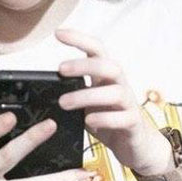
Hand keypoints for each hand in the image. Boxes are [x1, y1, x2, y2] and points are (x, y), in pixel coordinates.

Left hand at [55, 29, 173, 176]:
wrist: (137, 146)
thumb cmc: (108, 119)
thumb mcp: (88, 102)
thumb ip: (73, 92)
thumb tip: (44, 87)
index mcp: (106, 77)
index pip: (96, 50)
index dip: (79, 39)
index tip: (57, 33)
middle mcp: (119, 85)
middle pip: (109, 65)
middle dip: (84, 64)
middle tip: (60, 69)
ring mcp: (129, 104)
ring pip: (115, 92)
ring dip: (87, 95)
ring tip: (64, 103)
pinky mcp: (134, 124)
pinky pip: (123, 118)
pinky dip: (104, 118)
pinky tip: (89, 122)